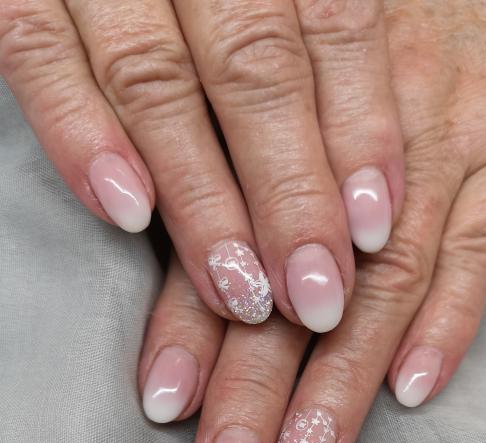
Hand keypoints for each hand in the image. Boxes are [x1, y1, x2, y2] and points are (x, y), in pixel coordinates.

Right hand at [0, 0, 403, 331]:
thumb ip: (313, 43)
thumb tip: (367, 187)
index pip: (332, 20)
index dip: (358, 128)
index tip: (375, 230)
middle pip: (253, 66)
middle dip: (289, 193)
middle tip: (317, 295)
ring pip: (154, 79)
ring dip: (203, 198)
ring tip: (241, 291)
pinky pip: (34, 51)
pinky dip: (80, 134)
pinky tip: (127, 214)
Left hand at [141, 0, 485, 442]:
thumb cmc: (351, 12)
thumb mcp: (275, 64)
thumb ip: (237, 164)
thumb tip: (202, 272)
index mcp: (276, 118)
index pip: (225, 242)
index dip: (192, 330)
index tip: (168, 408)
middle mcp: (350, 141)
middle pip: (297, 282)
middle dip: (258, 388)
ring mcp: (438, 141)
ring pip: (384, 282)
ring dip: (342, 381)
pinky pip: (482, 242)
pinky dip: (450, 322)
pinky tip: (413, 389)